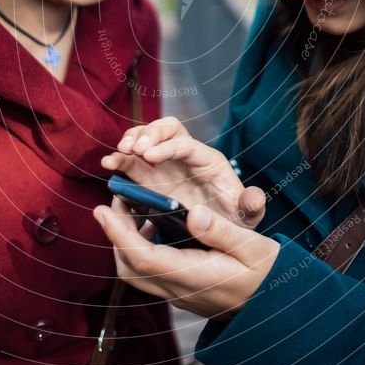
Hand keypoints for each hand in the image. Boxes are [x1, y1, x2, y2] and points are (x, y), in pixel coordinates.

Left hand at [94, 197, 279, 319]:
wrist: (276, 307)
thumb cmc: (267, 274)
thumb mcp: (254, 247)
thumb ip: (222, 231)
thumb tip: (193, 213)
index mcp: (195, 277)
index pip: (144, 258)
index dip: (119, 234)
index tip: (102, 209)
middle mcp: (180, 290)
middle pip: (131, 268)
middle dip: (115, 235)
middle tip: (114, 201)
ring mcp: (179, 294)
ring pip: (136, 272)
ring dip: (125, 242)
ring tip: (130, 208)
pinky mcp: (181, 291)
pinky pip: (149, 272)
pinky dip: (140, 247)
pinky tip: (153, 224)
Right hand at [101, 116, 265, 228]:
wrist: (218, 235)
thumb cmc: (233, 222)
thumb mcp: (246, 217)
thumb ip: (251, 206)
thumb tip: (255, 198)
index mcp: (209, 161)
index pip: (187, 144)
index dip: (167, 147)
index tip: (149, 156)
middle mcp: (186, 157)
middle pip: (166, 129)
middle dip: (148, 134)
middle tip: (131, 149)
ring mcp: (166, 165)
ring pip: (146, 140)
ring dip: (130, 142)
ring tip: (116, 156)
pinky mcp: (150, 178)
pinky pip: (133, 161)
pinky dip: (121, 159)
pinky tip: (109, 166)